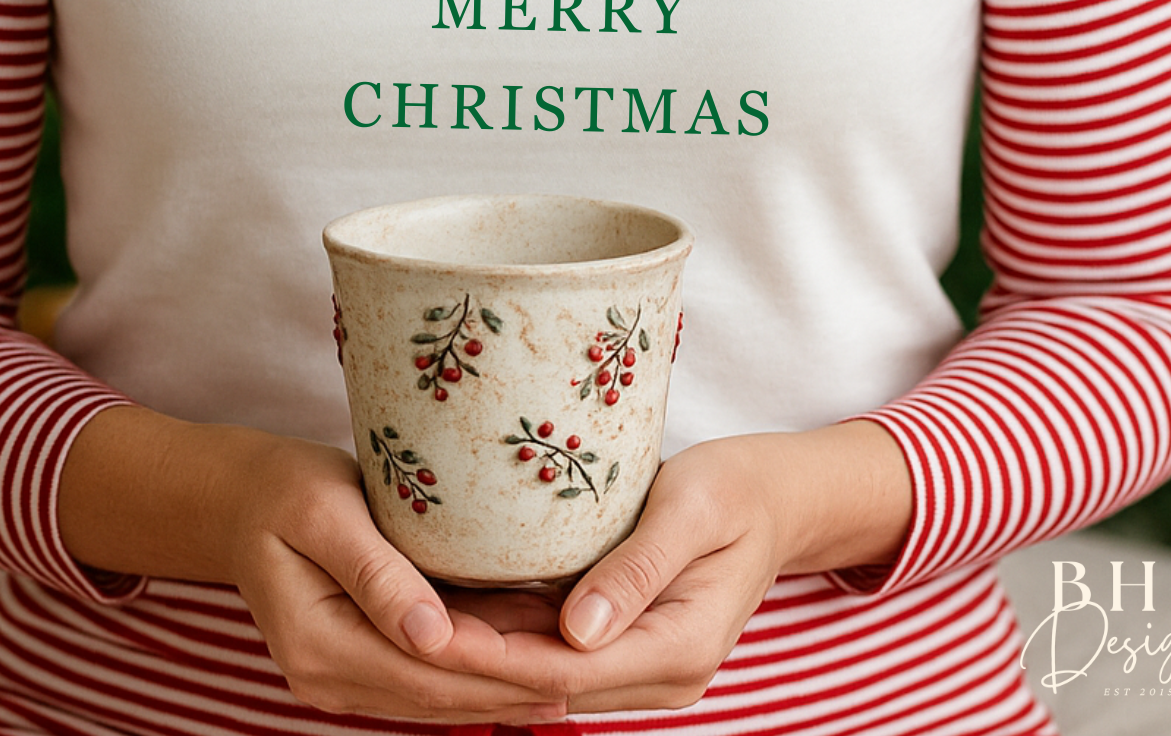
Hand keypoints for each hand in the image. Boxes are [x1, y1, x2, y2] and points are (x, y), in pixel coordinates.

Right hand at [60, 410, 566, 723]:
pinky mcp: (364, 655)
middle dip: (518, 683)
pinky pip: (432, 667)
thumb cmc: (282, 488)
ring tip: (582, 664)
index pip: (428, 669)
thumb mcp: (324, 515)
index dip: (500, 665)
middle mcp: (332, 677)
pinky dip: (483, 660)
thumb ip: (376, 576)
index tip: (564, 656)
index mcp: (320, 646)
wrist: (238, 498)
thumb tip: (431, 639)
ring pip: (443, 689)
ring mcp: (347, 673)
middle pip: (442, 691)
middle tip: (595, 669)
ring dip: (509, 680)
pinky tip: (534, 643)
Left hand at [441, 424, 910, 713]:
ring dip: (482, 652)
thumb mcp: (692, 510)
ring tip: (407, 619)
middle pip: (547, 682)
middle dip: (472, 662)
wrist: (773, 499)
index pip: (566, 670)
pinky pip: (557, 647)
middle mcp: (659, 672)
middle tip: (396, 627)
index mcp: (679, 648)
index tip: (429, 631)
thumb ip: (639, 570)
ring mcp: (642, 662)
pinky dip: (507, 632)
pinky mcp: (627, 640)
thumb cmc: (735, 488)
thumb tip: (577, 632)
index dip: (493, 657)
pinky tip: (453, 605)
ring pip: (546, 671)